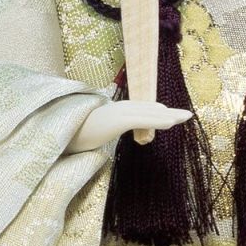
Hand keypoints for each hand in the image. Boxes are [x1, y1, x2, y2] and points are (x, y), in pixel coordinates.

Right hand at [66, 100, 191, 153]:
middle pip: (148, 109)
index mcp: (114, 113)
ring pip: (148, 113)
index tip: (172, 115)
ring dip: (169, 115)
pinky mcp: (116, 119)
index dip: (157, 113)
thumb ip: (101, 130)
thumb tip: (100, 137)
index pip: (140, 111)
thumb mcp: (93, 132)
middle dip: (168, 112)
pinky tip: (171, 121)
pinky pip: (140, 119)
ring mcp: (117, 113)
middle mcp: (118, 109)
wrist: (57, 132)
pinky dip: (157, 119)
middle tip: (188, 115)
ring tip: (187, 117)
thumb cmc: (72, 133)